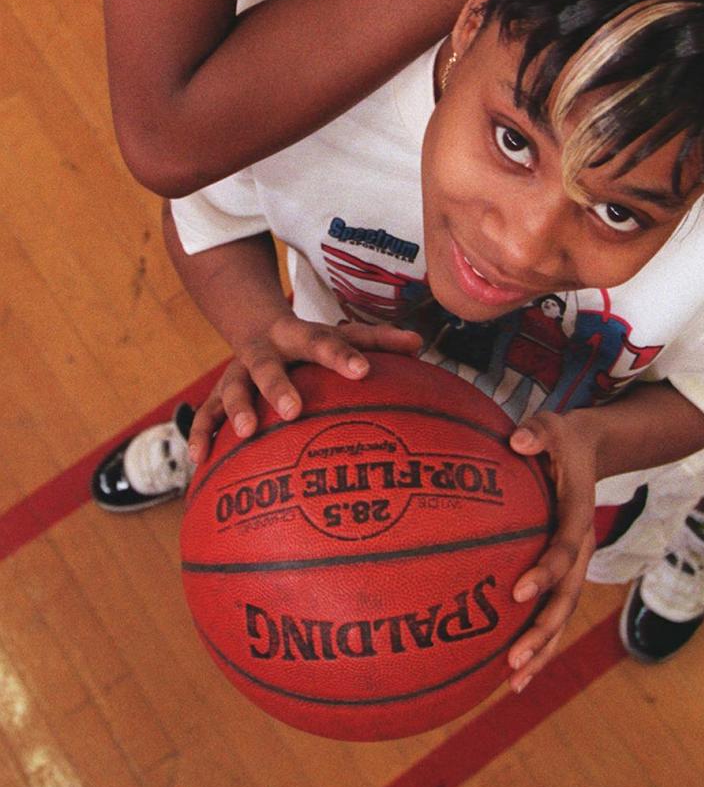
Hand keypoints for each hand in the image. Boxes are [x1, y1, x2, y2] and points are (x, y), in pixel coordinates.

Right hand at [187, 313, 421, 463]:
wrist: (254, 323)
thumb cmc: (311, 341)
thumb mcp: (342, 333)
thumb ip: (378, 341)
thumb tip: (421, 345)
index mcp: (300, 337)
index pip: (325, 343)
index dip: (343, 356)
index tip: (363, 372)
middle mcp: (265, 352)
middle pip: (269, 366)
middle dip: (279, 387)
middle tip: (294, 411)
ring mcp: (237, 372)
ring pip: (232, 389)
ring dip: (235, 410)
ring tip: (243, 434)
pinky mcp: (219, 394)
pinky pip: (205, 416)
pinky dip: (201, 436)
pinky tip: (200, 463)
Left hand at [503, 410, 598, 692]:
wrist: (590, 451)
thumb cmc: (562, 439)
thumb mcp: (554, 426)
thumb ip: (537, 433)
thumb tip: (518, 440)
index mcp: (578, 517)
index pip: (563, 550)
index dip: (545, 572)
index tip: (517, 592)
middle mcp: (581, 548)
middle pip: (567, 599)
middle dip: (543, 632)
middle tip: (514, 660)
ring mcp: (575, 564)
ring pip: (562, 615)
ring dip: (542, 650)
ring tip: (513, 683)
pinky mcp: (564, 572)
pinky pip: (552, 611)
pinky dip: (538, 642)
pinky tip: (512, 670)